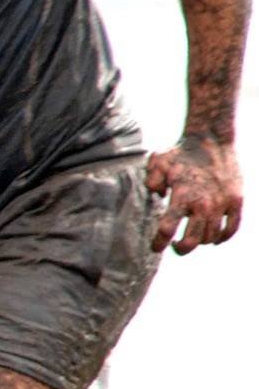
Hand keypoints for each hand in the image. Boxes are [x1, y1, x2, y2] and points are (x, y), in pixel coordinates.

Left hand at [147, 135, 243, 252]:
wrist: (211, 140)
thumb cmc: (181, 153)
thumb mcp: (157, 162)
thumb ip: (151, 181)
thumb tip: (158, 196)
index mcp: (182, 196)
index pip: (167, 229)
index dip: (159, 243)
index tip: (155, 248)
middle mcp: (203, 203)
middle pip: (192, 241)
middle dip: (181, 249)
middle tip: (175, 247)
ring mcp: (222, 203)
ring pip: (211, 237)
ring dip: (200, 241)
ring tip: (193, 236)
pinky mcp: (236, 201)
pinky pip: (232, 228)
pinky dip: (223, 237)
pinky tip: (214, 239)